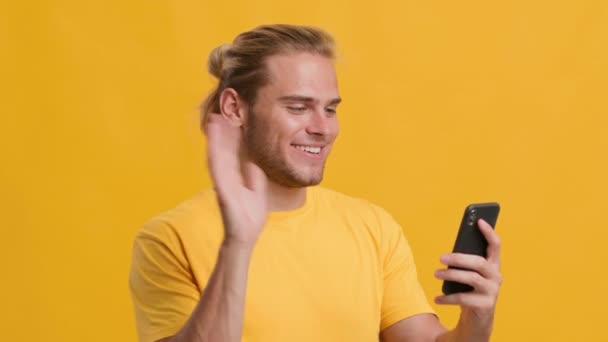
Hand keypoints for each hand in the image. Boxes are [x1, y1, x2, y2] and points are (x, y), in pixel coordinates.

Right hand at [205, 113, 267, 245]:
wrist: (246, 235)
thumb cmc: (249, 213)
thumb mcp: (255, 185)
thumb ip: (252, 169)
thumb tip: (253, 152)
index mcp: (236, 173)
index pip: (236, 148)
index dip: (236, 131)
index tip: (238, 112)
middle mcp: (227, 175)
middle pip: (225, 147)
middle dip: (225, 128)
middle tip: (224, 107)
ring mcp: (223, 182)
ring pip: (218, 154)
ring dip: (216, 136)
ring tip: (216, 117)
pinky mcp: (222, 190)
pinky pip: (217, 168)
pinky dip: (215, 152)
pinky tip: (214, 140)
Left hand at [433, 219, 501, 338]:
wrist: (477, 320)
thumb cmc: (470, 290)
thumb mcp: (468, 275)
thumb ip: (464, 263)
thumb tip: (449, 253)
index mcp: (493, 265)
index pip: (496, 245)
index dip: (489, 232)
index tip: (478, 220)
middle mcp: (496, 277)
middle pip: (479, 262)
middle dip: (459, 258)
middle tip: (441, 258)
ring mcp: (492, 292)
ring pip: (472, 278)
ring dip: (451, 275)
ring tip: (436, 273)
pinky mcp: (486, 306)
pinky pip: (464, 298)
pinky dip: (448, 298)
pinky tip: (437, 298)